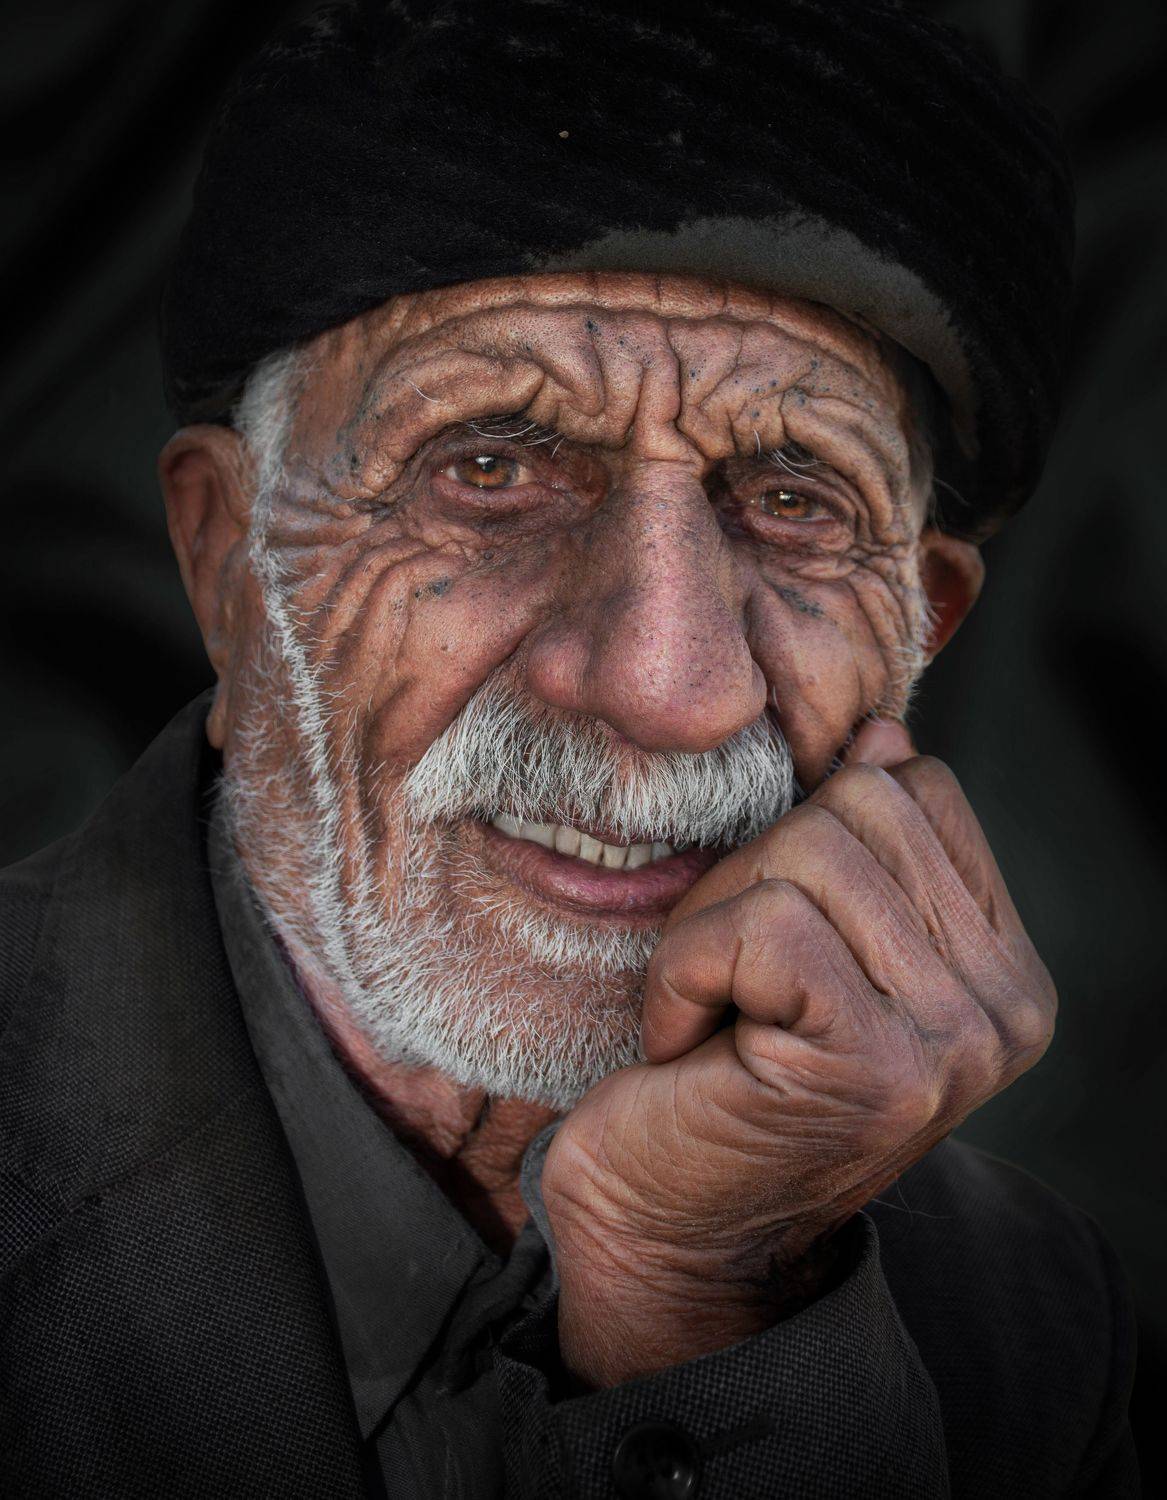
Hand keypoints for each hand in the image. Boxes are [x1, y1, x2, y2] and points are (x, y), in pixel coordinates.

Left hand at [542, 722, 1056, 1385]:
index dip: (806, 833)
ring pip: (808, 852)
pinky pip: (762, 921)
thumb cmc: (721, 1071)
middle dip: (753, 872)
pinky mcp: (877, 1064)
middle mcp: (1004, 1005)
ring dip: (712, 925)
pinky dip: (687, 968)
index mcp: (1000, 965)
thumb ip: (859, 845)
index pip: (917, 788)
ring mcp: (954, 1038)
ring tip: (710, 1010)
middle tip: (726, 976)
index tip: (768, 939)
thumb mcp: (802, 938)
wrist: (667, 1234)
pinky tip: (686, 1042)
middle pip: (860, 806)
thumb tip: (883, 731)